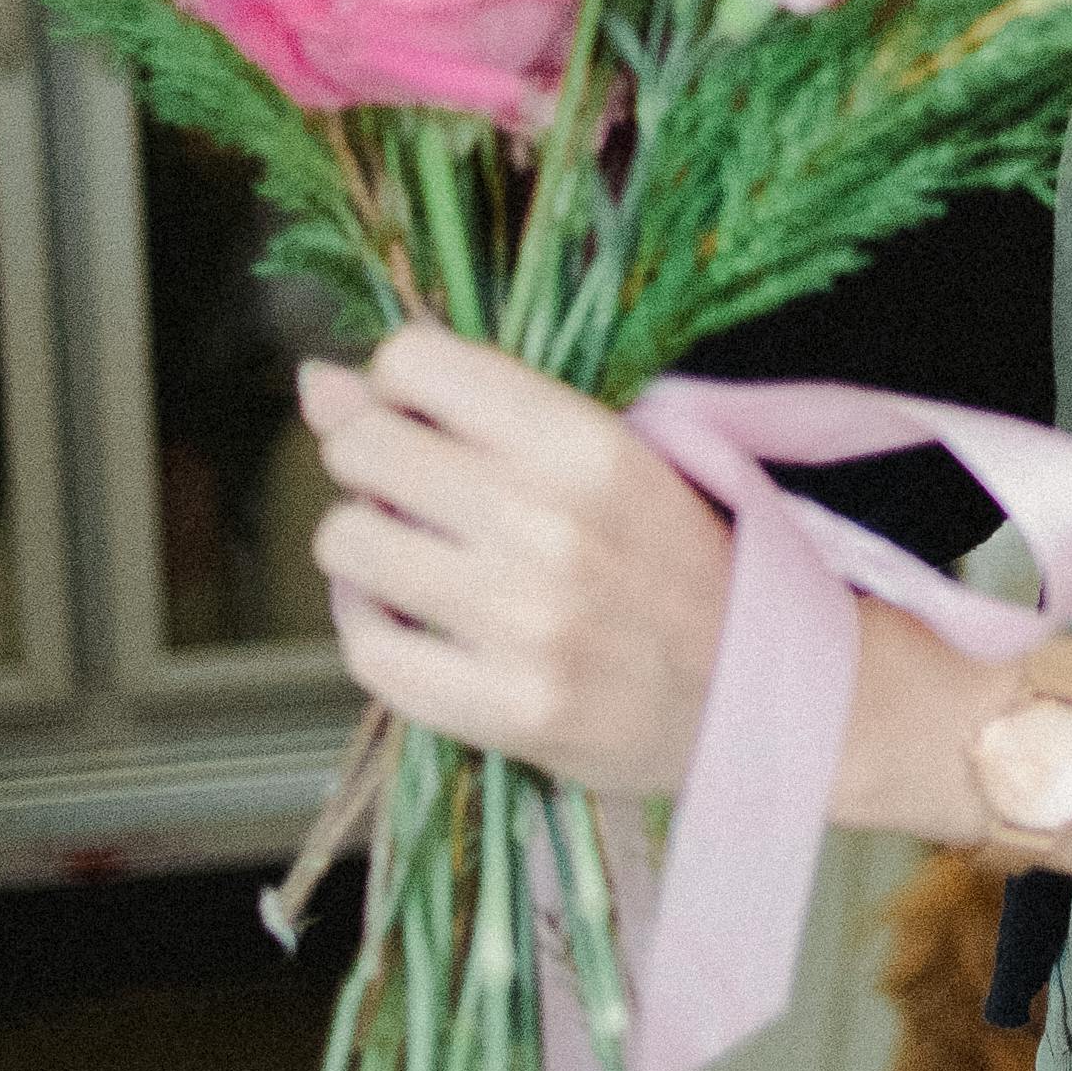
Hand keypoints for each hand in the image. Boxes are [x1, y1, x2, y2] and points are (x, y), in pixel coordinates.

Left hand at [302, 328, 731, 794]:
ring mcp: (522, 622)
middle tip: (417, 493)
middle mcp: (549, 523)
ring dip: (368, 547)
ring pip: (345, 542)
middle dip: (372, 462)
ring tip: (421, 561)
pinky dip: (377, 628)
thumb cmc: (675, 560)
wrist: (752, 692)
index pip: (414, 363)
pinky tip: (421, 625)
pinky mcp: (499, 707)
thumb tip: (318, 382)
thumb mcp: (606, 458)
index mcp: (587, 444)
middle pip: (361, 447)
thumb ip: (469, 410)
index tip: (429, 420)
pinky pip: (364, 645)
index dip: (402, 387)